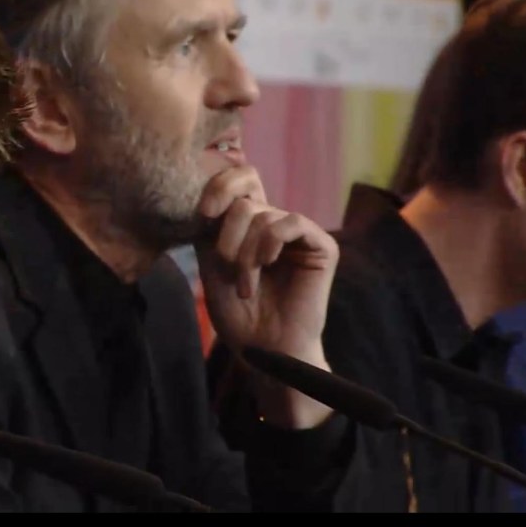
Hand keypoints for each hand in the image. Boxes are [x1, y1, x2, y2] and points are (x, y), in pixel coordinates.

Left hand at [195, 166, 339, 427]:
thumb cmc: (237, 313)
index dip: (220, 185)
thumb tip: (209, 192)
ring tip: (245, 287)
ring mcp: (299, 233)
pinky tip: (267, 265)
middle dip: (227, 236)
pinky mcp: (321, 245)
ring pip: (263, 215)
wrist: (262, 349)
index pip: (240, 177)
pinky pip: (291, 222)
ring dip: (245, 254)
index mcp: (249, 223)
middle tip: (226, 268)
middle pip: (244, 198)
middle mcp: (274, 222)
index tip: (203, 213)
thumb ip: (211, 224)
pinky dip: (270, 243)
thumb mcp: (211, 261)